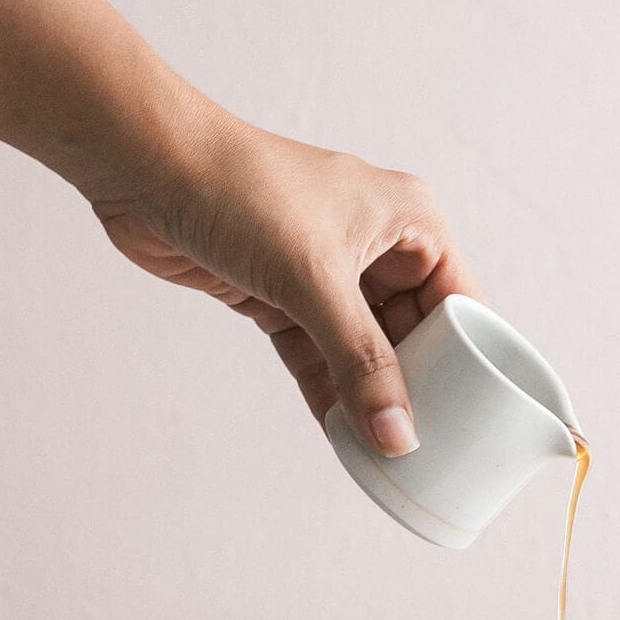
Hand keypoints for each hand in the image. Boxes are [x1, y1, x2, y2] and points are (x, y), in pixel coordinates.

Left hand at [92, 115, 480, 455]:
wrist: (143, 163)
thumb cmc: (239, 188)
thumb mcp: (314, 280)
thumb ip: (359, 362)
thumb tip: (397, 435)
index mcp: (408, 222)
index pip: (461, 305)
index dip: (470, 363)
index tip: (476, 420)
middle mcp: (376, 246)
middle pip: (414, 335)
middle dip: (417, 390)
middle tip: (428, 449)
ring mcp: (327, 272)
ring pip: (362, 351)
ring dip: (368, 399)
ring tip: (387, 456)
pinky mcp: (281, 295)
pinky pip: (318, 357)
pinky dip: (327, 393)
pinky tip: (342, 436)